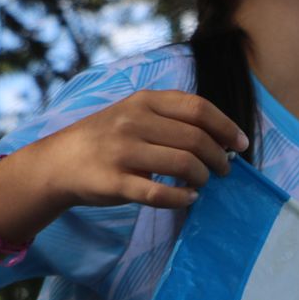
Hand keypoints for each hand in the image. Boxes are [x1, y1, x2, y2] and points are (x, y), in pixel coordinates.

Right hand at [29, 90, 247, 212]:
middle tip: (223, 170)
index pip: (198, 108)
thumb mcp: (134, 113)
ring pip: (184, 165)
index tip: (240, 143)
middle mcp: (133, 122)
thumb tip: (224, 138)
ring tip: (203, 182)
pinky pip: (160, 193)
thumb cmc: (108, 138)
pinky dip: (183, 198)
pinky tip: (189, 198)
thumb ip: (172, 118)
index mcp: (144, 101)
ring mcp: (122, 152)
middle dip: (219, 157)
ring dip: (203, 177)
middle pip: (196, 139)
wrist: (58, 162)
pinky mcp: (114, 182)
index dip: (227, 127)